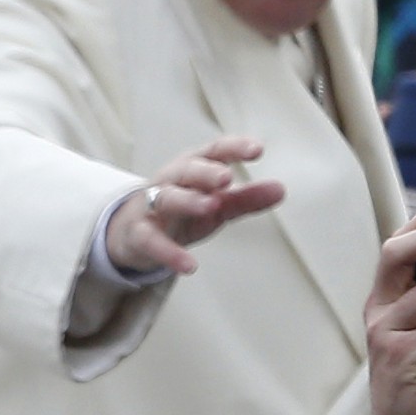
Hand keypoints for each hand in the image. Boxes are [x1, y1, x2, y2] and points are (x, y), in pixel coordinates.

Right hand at [105, 137, 283, 274]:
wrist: (133, 233)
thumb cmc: (183, 211)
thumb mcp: (218, 205)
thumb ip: (248, 198)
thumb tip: (282, 189)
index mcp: (193, 168)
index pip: (215, 151)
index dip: (234, 148)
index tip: (258, 149)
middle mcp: (172, 181)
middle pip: (187, 170)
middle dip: (206, 172)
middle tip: (227, 178)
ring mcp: (152, 206)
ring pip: (166, 197)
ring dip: (188, 201)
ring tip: (211, 206)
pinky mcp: (139, 234)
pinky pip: (152, 241)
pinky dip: (169, 253)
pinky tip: (189, 266)